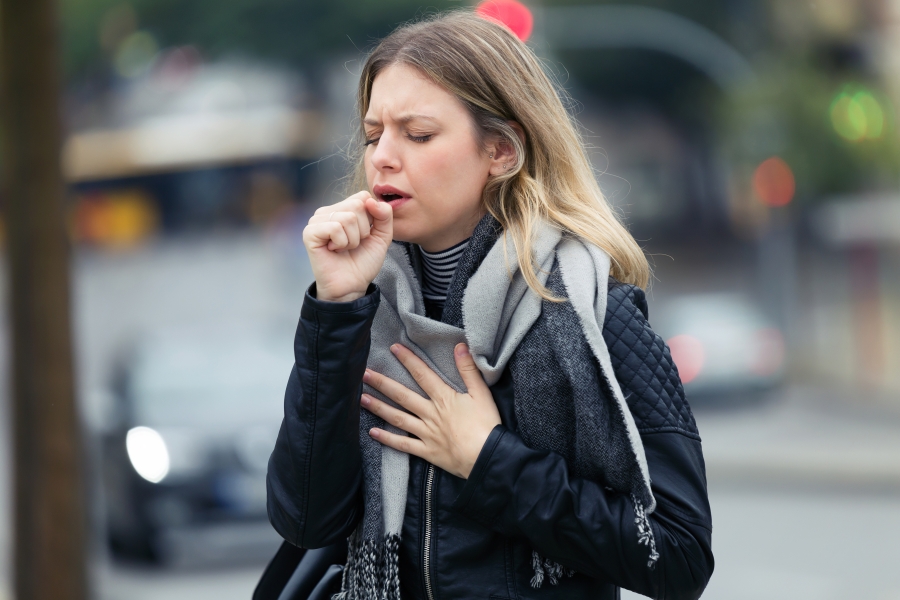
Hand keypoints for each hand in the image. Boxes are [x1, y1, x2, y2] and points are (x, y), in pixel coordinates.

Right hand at [303, 191, 392, 301]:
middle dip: (363, 230)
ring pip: (348, 217)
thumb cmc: (363, 261)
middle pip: (357, 205)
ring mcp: (317, 220)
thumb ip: (385, 215)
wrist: (351, 285)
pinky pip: (335, 227)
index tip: (365, 236)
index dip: (371, 218)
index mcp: (343, 208)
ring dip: (352, 239)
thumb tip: (372, 200)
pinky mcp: (310, 232)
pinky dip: (341, 243)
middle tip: (353, 244)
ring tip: (344, 248)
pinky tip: (334, 250)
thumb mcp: (382, 236)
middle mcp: (328, 211)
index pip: (363, 196)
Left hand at [361, 343, 501, 478]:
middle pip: (402, 395)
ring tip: (361, 398)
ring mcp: (426, 433)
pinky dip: (387, 439)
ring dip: (379, 407)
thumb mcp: (482, 394)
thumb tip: (459, 346)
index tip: (394, 348)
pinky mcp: (427, 451)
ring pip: (397, 418)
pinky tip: (373, 432)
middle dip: (382, 383)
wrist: (487, 458)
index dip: (408, 360)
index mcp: (444, 398)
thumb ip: (468, 370)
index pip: (422, 374)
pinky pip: (403, 444)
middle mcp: (430, 414)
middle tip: (364, 373)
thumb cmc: (487, 425)